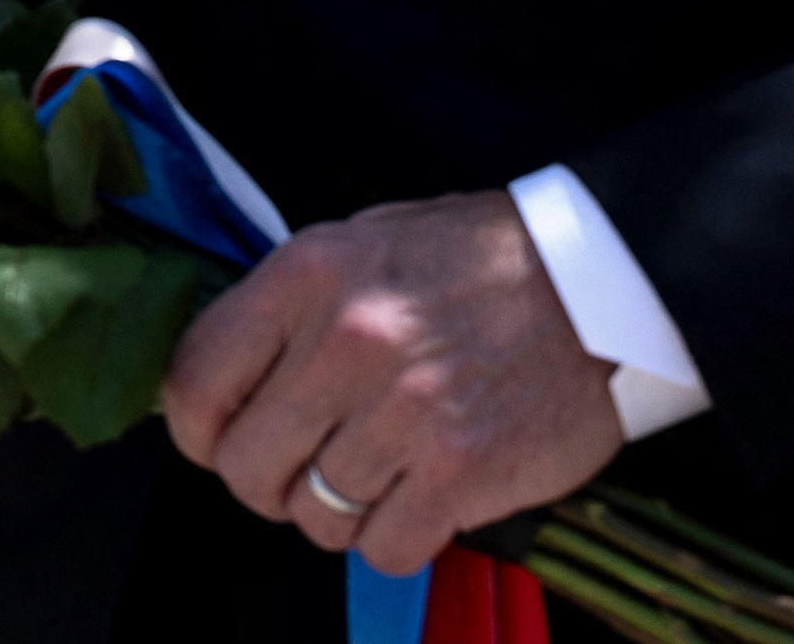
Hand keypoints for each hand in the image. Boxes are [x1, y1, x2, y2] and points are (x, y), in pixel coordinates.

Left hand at [159, 189, 623, 576]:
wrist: (598, 280)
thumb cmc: (473, 261)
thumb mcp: (360, 245)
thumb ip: (287, 309)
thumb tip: (224, 376)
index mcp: (307, 276)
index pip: (195, 382)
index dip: (197, 431)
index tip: (217, 442)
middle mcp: (348, 342)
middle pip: (246, 465)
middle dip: (266, 483)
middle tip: (302, 471)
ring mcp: (406, 412)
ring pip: (314, 516)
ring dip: (336, 513)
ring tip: (375, 477)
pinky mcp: (463, 470)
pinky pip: (385, 548)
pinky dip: (395, 539)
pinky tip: (419, 500)